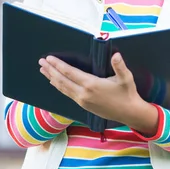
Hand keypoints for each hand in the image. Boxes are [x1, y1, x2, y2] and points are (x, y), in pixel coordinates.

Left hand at [39, 53, 157, 133]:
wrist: (128, 113)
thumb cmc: (127, 93)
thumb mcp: (126, 78)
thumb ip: (120, 66)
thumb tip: (116, 55)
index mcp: (91, 84)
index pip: (70, 72)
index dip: (58, 65)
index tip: (49, 58)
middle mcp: (83, 93)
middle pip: (62, 80)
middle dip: (50, 70)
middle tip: (41, 62)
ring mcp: (82, 100)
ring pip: (62, 88)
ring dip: (52, 78)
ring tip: (43, 70)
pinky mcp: (83, 105)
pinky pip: (67, 94)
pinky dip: (59, 87)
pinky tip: (55, 83)